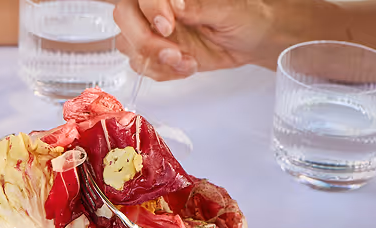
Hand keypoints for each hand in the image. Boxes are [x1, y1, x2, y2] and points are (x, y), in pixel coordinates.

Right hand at [113, 0, 278, 80]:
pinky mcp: (157, 53)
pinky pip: (142, 65)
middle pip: (124, 17)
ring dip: (155, 60)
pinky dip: (162, 72)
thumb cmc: (245, 17)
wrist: (252, 41)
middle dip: (145, 41)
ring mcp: (153, 30)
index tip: (169, 25)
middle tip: (173, 53)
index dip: (150, 10)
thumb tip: (176, 3)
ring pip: (128, 45)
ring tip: (186, 62)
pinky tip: (186, 66)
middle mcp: (156, 8)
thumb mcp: (228, 10)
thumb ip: (199, 6)